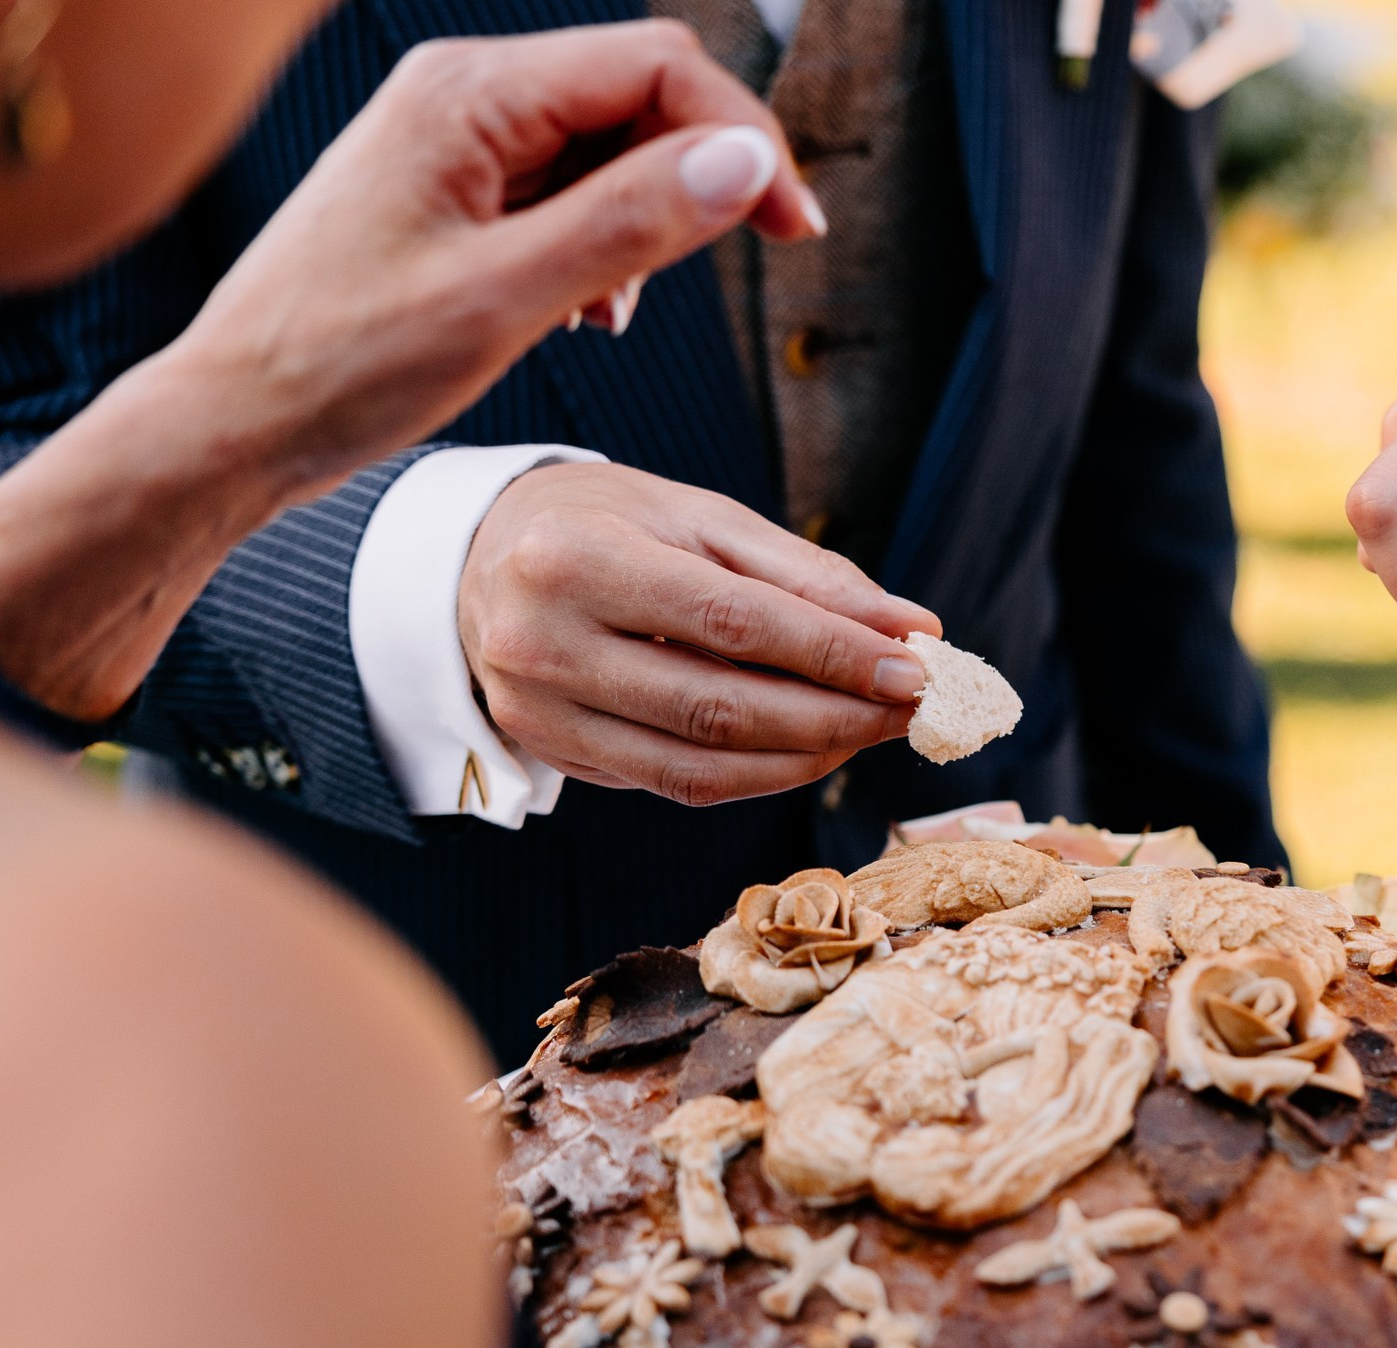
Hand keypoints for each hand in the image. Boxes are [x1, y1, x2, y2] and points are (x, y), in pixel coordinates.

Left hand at [0, 19, 825, 720]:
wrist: (235, 422)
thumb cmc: (341, 366)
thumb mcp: (506, 301)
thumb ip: (628, 223)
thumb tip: (743, 164)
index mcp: (467, 94)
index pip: (654, 66)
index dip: (742, 137)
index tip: (794, 226)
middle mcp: (462, 95)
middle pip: (638, 95)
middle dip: (708, 173)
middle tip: (769, 252)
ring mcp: (455, 142)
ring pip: (607, 147)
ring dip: (653, 217)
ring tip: (624, 311)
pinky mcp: (451, 193)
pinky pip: (564, 189)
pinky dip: (604, 243)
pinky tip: (588, 312)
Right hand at [459, 464, 940, 804]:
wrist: (480, 557)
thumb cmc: (606, 523)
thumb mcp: (697, 516)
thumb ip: (804, 572)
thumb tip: (912, 628)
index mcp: (576, 558)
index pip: (732, 621)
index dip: (833, 652)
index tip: (916, 667)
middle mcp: (543, 643)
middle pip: (719, 706)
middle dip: (835, 715)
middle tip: (914, 708)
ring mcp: (539, 711)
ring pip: (700, 764)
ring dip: (808, 756)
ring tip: (873, 729)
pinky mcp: (552, 753)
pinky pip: (676, 783)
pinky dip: (758, 774)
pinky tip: (812, 748)